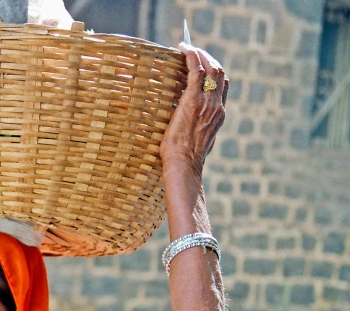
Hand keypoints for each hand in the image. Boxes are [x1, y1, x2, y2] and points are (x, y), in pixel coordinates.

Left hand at [160, 44, 228, 180]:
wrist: (184, 165)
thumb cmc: (184, 159)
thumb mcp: (197, 141)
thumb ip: (198, 129)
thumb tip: (189, 123)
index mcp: (219, 115)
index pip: (224, 85)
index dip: (215, 71)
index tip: (204, 64)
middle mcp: (217, 106)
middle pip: (220, 72)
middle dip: (208, 57)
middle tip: (193, 52)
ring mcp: (207, 102)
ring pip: (211, 68)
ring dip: (200, 54)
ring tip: (187, 48)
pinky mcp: (193, 100)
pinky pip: (196, 70)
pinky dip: (191, 56)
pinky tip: (183, 49)